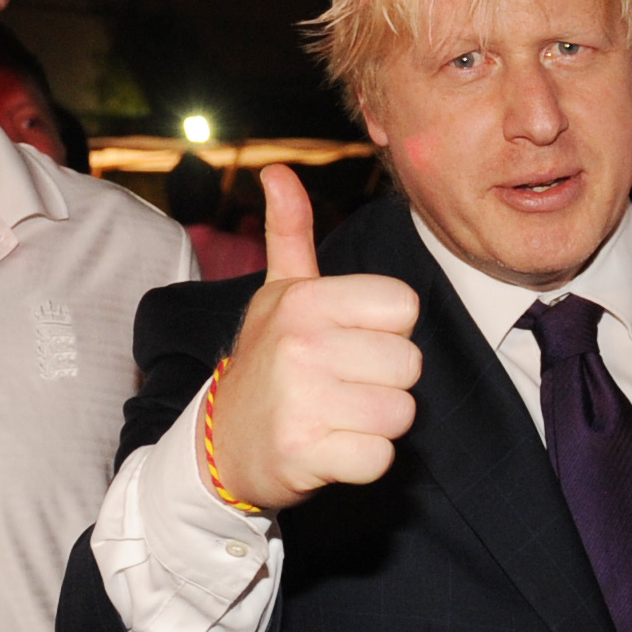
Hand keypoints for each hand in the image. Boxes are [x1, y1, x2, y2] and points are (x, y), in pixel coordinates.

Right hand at [205, 165, 422, 512]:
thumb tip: (278, 171)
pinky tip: (332, 447)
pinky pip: (380, 457)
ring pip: (400, 413)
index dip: (387, 329)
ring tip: (338, 415)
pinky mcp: (304, 455)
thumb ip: (291, 232)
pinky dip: (364, 460)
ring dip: (377, 422)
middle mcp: (301, 345)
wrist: (221, 445)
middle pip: (410, 364)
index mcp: (304, 300)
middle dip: (386, 381)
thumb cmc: (267, 362)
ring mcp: (301, 402)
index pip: (405, 307)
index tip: (350, 341)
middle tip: (343, 385)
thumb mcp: (278, 294)